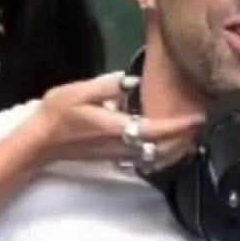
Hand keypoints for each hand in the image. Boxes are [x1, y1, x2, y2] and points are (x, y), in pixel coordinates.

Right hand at [24, 72, 202, 167]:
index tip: (198, 118)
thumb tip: (131, 81)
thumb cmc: (57, 115)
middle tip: (199, 123)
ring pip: (156, 157)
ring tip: (188, 133)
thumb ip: (108, 86)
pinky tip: (164, 142)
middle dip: (184, 139)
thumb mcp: (79, 91)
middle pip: (163, 149)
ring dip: (175, 148)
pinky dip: (161, 152)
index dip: (179, 126)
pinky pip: (146, 159)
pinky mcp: (114, 158)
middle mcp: (122, 145)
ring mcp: (119, 155)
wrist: (40, 142)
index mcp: (117, 127)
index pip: (156, 130)